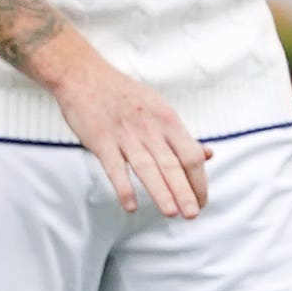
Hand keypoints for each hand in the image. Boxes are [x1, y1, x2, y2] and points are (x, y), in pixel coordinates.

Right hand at [53, 52, 210, 216]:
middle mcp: (149, 129)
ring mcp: (124, 135)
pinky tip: (131, 205)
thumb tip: (207, 154)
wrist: (84, 76)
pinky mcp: (100, 141)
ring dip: (160, 192)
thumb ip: (181, 134)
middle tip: (192, 214)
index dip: (199, 180)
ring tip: (171, 212)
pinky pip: (114, 167)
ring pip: (147, 168)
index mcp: (167, 120)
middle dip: (184, 192)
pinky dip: (123, 187)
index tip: (202, 200)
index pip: (190, 154)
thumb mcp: (159, 108)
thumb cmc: (124, 94)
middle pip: (172, 164)